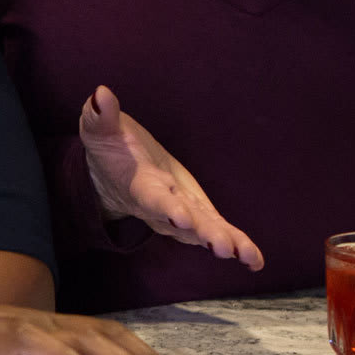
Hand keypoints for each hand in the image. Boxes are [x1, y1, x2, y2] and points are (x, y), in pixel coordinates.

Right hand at [80, 85, 263, 269]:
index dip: (165, 207)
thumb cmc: (109, 149)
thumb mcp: (99, 130)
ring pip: (202, 230)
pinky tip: (255, 259)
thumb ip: (99, 116)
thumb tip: (101, 94)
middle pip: (182, 222)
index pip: (152, 197)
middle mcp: (160, 206)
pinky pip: (215, 230)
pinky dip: (236, 245)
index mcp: (139, 185)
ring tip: (245, 255)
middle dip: (202, 233)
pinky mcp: (197, 213)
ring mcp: (180, 213)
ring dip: (222, 241)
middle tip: (222, 247)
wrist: (111, 177)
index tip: (180, 215)